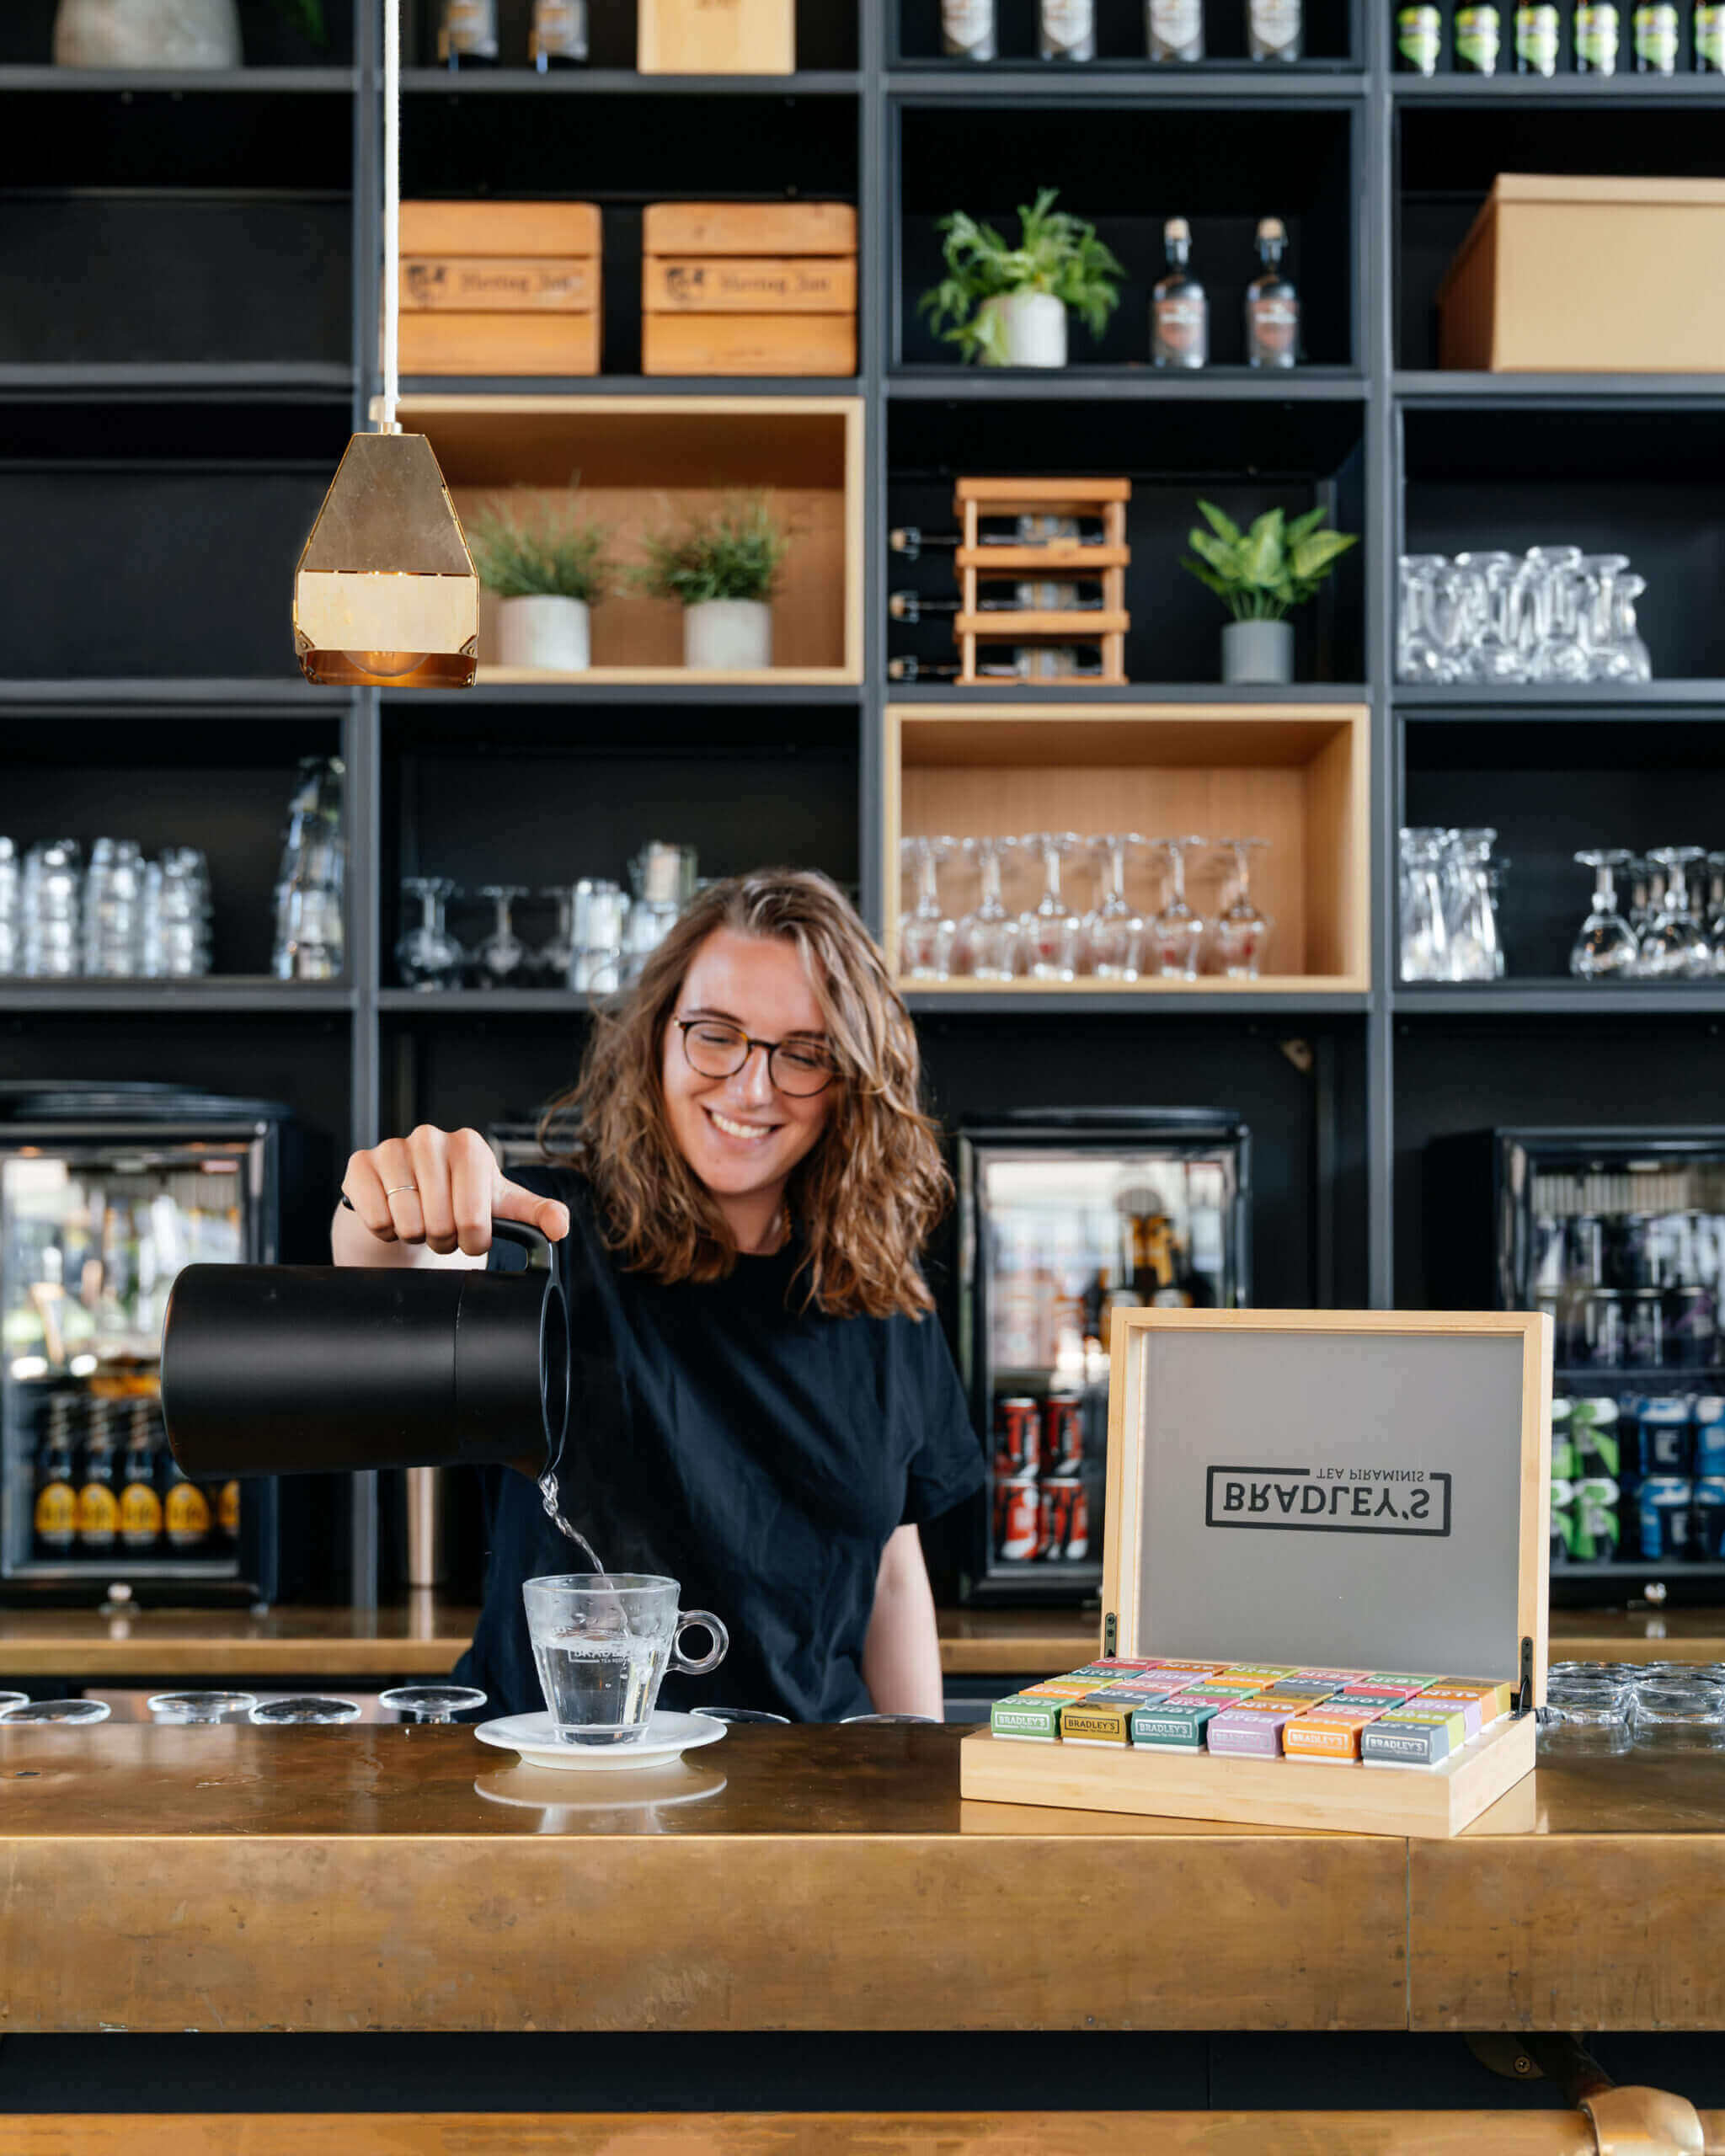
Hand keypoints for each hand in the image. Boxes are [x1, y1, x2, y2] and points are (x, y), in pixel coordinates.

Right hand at [341, 1127, 569, 1256]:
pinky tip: (393, 1216)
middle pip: (439, 1225)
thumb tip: (560, 1227)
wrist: (411, 1198)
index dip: (473, 1241)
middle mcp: (430, 1138)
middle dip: (442, 1241)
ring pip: (406, 1223)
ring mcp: (392, 1148)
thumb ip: (537, 1214)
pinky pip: (375, 1217)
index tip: (470, 1234)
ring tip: (419, 1222)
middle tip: (442, 1230)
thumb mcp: (502, 1206)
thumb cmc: (460, 1200)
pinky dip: (384, 1230)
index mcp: (470, 1146)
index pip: (475, 1219)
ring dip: (414, 1236)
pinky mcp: (360, 1164)